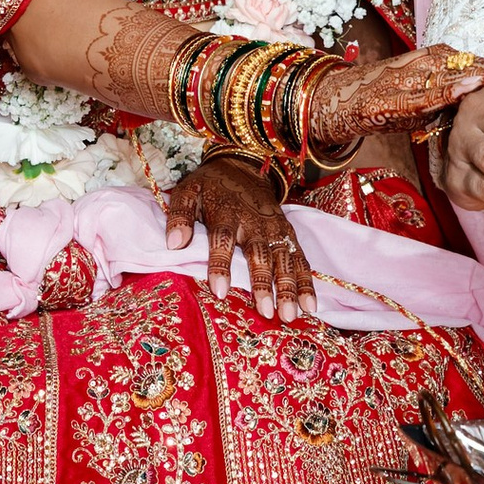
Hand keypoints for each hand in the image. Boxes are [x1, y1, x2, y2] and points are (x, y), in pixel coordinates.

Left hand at [164, 155, 312, 318]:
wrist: (242, 168)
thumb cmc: (210, 187)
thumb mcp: (188, 192)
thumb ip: (179, 216)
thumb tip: (174, 244)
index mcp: (226, 212)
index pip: (223, 239)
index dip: (221, 265)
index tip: (219, 291)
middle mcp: (254, 222)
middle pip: (260, 254)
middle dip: (263, 283)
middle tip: (265, 311)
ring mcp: (274, 228)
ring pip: (284, 259)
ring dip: (288, 287)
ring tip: (289, 315)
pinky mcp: (288, 233)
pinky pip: (299, 258)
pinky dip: (306, 282)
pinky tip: (309, 306)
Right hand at [309, 41, 483, 155]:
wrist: (345, 100)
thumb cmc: (393, 99)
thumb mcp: (432, 96)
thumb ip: (461, 95)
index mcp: (443, 61)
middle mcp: (432, 62)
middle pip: (480, 66)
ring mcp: (415, 75)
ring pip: (459, 74)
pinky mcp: (399, 95)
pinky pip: (427, 93)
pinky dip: (450, 90)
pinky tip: (471, 89)